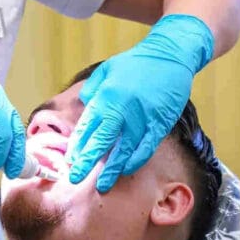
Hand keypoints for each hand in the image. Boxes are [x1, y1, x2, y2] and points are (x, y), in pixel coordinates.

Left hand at [66, 14, 213, 191]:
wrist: (169, 55)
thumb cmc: (136, 62)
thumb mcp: (107, 69)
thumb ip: (93, 89)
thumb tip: (84, 105)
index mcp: (106, 96)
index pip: (88, 126)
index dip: (78, 145)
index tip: (70, 160)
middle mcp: (122, 110)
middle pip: (101, 141)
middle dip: (88, 162)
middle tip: (76, 179)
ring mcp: (142, 118)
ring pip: (124, 149)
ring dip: (112, 168)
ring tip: (102, 184)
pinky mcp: (159, 123)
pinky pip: (146, 147)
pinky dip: (136, 160)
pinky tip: (126, 169)